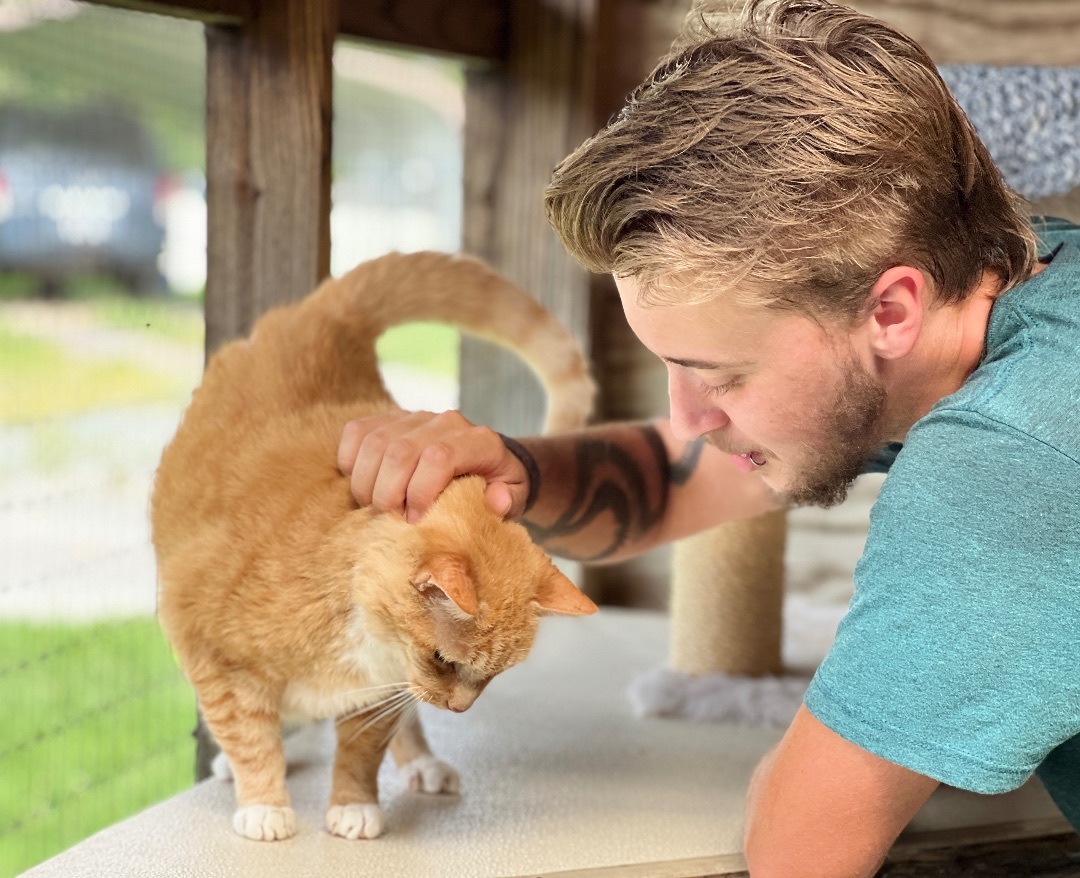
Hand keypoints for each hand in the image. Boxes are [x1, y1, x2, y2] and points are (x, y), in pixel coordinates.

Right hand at [337, 411, 530, 522]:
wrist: (486, 459)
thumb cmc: (497, 484)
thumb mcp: (515, 496)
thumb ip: (508, 499)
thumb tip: (495, 500)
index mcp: (479, 441)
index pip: (439, 457)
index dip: (420, 491)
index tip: (414, 520)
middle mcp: (447, 422)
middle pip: (400, 451)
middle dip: (387, 493)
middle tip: (388, 518)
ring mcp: (416, 417)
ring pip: (375, 442)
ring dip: (365, 481)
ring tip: (372, 507)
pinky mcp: (391, 418)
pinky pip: (357, 430)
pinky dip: (351, 459)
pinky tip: (362, 482)